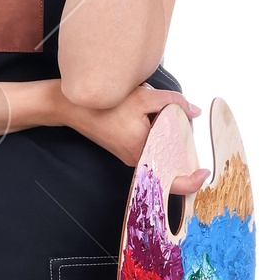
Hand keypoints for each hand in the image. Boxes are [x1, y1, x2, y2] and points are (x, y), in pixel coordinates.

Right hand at [59, 81, 207, 182]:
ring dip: (170, 137)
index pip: (171, 182)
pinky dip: (160, 137)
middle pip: (171, 164)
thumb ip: (174, 102)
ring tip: (167, 114)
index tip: (206, 172)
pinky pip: (152, 149)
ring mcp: (132, 157)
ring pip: (162, 155)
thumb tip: (194, 111)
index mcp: (143, 153)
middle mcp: (138, 160)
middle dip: (183, 144)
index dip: (192, 181)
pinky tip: (159, 118)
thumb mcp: (145, 97)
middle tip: (184, 119)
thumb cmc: (107, 105)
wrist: (74, 109)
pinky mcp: (128, 150)